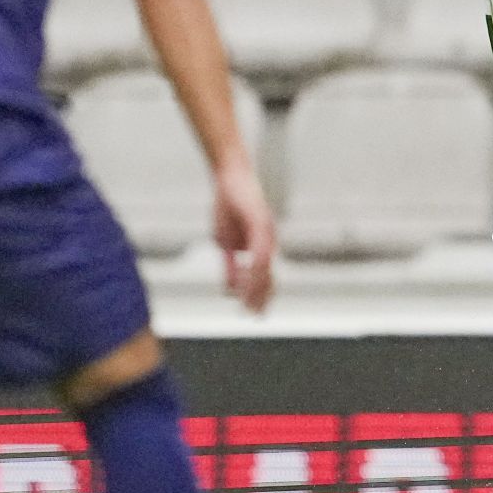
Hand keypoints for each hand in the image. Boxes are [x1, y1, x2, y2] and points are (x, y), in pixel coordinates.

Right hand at [213, 159, 276, 312]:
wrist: (228, 177)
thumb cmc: (227, 207)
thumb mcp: (224, 242)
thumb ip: (230, 264)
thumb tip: (231, 288)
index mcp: (262, 246)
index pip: (264, 277)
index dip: (259, 296)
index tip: (254, 313)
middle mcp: (268, 240)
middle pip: (268, 274)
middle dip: (260, 296)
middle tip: (255, 315)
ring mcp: (267, 230)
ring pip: (264, 265)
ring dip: (256, 285)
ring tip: (250, 302)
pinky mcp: (260, 220)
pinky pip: (259, 247)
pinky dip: (254, 265)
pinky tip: (248, 278)